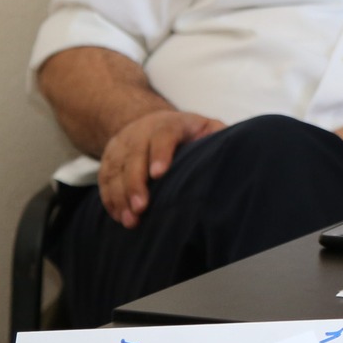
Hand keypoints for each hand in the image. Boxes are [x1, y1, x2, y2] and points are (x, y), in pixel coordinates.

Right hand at [98, 110, 223, 228]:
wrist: (149, 121)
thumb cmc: (188, 132)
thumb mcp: (207, 127)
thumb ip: (219, 137)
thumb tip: (238, 152)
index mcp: (170, 124)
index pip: (163, 135)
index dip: (161, 154)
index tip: (160, 174)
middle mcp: (142, 132)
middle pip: (135, 156)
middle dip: (136, 184)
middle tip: (142, 208)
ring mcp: (123, 145)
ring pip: (116, 170)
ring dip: (121, 196)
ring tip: (130, 220)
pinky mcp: (109, 158)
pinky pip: (104, 179)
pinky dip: (110, 198)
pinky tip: (118, 216)